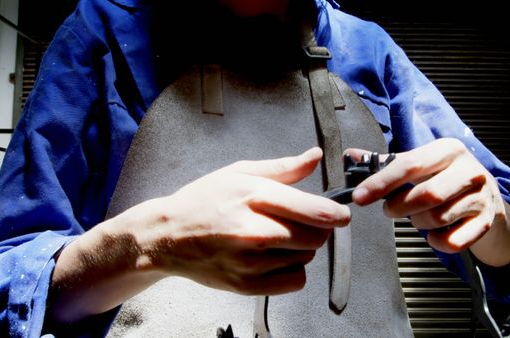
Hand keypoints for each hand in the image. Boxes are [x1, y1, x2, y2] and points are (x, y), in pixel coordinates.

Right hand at [51, 147, 349, 321]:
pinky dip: (293, 270)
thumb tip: (315, 156)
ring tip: (276, 237)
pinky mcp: (247, 285)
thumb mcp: (240, 172)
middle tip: (301, 221)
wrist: (167, 236)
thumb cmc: (204, 200)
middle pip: (316, 237)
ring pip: (306, 258)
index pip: (315, 211)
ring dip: (301, 248)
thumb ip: (283, 168)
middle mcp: (255, 232)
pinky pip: (295, 281)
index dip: (336, 213)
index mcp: (256, 197)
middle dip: (317, 228)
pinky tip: (274, 257)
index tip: (342, 214)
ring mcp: (251, 262)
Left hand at [347, 138, 509, 265]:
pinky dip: (436, 242)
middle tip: (390, 210)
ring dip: (418, 223)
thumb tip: (350, 156)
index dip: (381, 182)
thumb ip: (386, 162)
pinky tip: (433, 233)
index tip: (359, 197)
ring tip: (417, 217)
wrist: (488, 199)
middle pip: (427, 194)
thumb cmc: (446, 179)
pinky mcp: (485, 222)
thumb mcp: (421, 164)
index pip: (410, 164)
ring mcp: (481, 197)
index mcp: (448, 150)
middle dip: (400, 207)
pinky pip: (453, 241)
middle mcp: (469, 171)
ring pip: (438, 218)